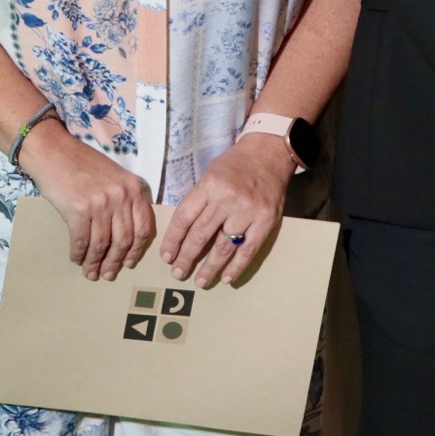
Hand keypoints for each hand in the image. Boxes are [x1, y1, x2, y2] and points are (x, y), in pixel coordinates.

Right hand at [16, 119, 155, 281]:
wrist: (52, 150)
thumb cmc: (80, 163)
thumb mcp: (113, 176)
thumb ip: (123, 199)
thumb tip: (124, 235)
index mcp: (133, 187)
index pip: (143, 227)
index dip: (136, 250)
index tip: (129, 262)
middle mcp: (121, 196)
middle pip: (123, 240)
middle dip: (115, 261)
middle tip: (108, 274)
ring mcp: (100, 203)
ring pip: (102, 244)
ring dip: (95, 262)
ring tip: (90, 272)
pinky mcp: (79, 210)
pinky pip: (82, 240)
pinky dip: (79, 253)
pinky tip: (76, 258)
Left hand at [161, 133, 293, 286]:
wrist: (268, 154)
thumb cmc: (234, 165)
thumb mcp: (210, 174)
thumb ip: (198, 200)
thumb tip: (182, 231)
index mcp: (209, 186)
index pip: (185, 218)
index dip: (173, 240)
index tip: (167, 256)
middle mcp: (227, 199)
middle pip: (201, 235)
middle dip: (187, 257)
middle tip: (178, 273)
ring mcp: (248, 212)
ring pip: (224, 247)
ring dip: (210, 267)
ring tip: (201, 281)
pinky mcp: (266, 222)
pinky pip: (248, 250)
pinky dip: (237, 266)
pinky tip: (226, 278)